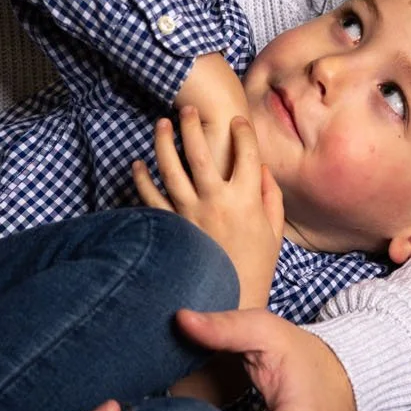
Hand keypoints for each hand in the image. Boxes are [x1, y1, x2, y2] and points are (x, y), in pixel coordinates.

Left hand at [132, 107, 284, 308]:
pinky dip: (141, 179)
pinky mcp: (171, 227)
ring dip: (163, 141)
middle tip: (188, 109)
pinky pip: (151, 197)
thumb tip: (263, 169)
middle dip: (193, 125)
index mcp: (247, 200)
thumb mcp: (273, 232)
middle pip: (200, 152)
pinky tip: (138, 164)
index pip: (246, 154)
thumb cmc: (254, 267)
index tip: (237, 121)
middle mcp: (217, 201)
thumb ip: (271, 198)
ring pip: (171, 168)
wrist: (229, 301)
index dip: (242, 132)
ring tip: (161, 123)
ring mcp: (190, 213)